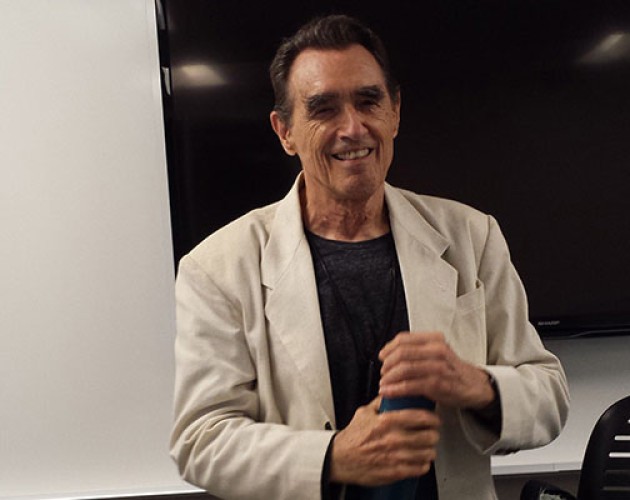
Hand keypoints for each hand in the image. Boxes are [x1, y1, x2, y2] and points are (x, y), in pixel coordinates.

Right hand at [330, 397, 439, 485]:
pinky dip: (423, 464)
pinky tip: (420, 460)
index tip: (434, 419)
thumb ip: (381, 403)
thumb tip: (393, 393)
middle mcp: (393, 438)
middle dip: (434, 434)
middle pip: (428, 436)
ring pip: (427, 453)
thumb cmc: (352, 437)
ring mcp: (395, 456)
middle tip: (433, 433)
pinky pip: (420, 468)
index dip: (432, 418)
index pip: (420, 416)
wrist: (339, 459)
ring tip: (428, 448)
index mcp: (387, 421)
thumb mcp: (364, 413)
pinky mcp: (395, 472)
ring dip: (430, 450)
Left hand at [379, 331, 494, 409]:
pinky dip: (395, 389)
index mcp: (434, 340)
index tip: (382, 356)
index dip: (388, 348)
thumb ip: (418, 350)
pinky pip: (410, 385)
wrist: (475, 386)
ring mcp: (439, 367)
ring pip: (404, 368)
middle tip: (382, 373)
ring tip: (383, 384)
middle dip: (387, 364)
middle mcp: (437, 350)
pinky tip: (388, 392)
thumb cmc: (452, 370)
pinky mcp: (438, 384)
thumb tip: (390, 354)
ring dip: (389, 378)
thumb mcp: (437, 352)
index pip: (404, 339)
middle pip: (402, 353)